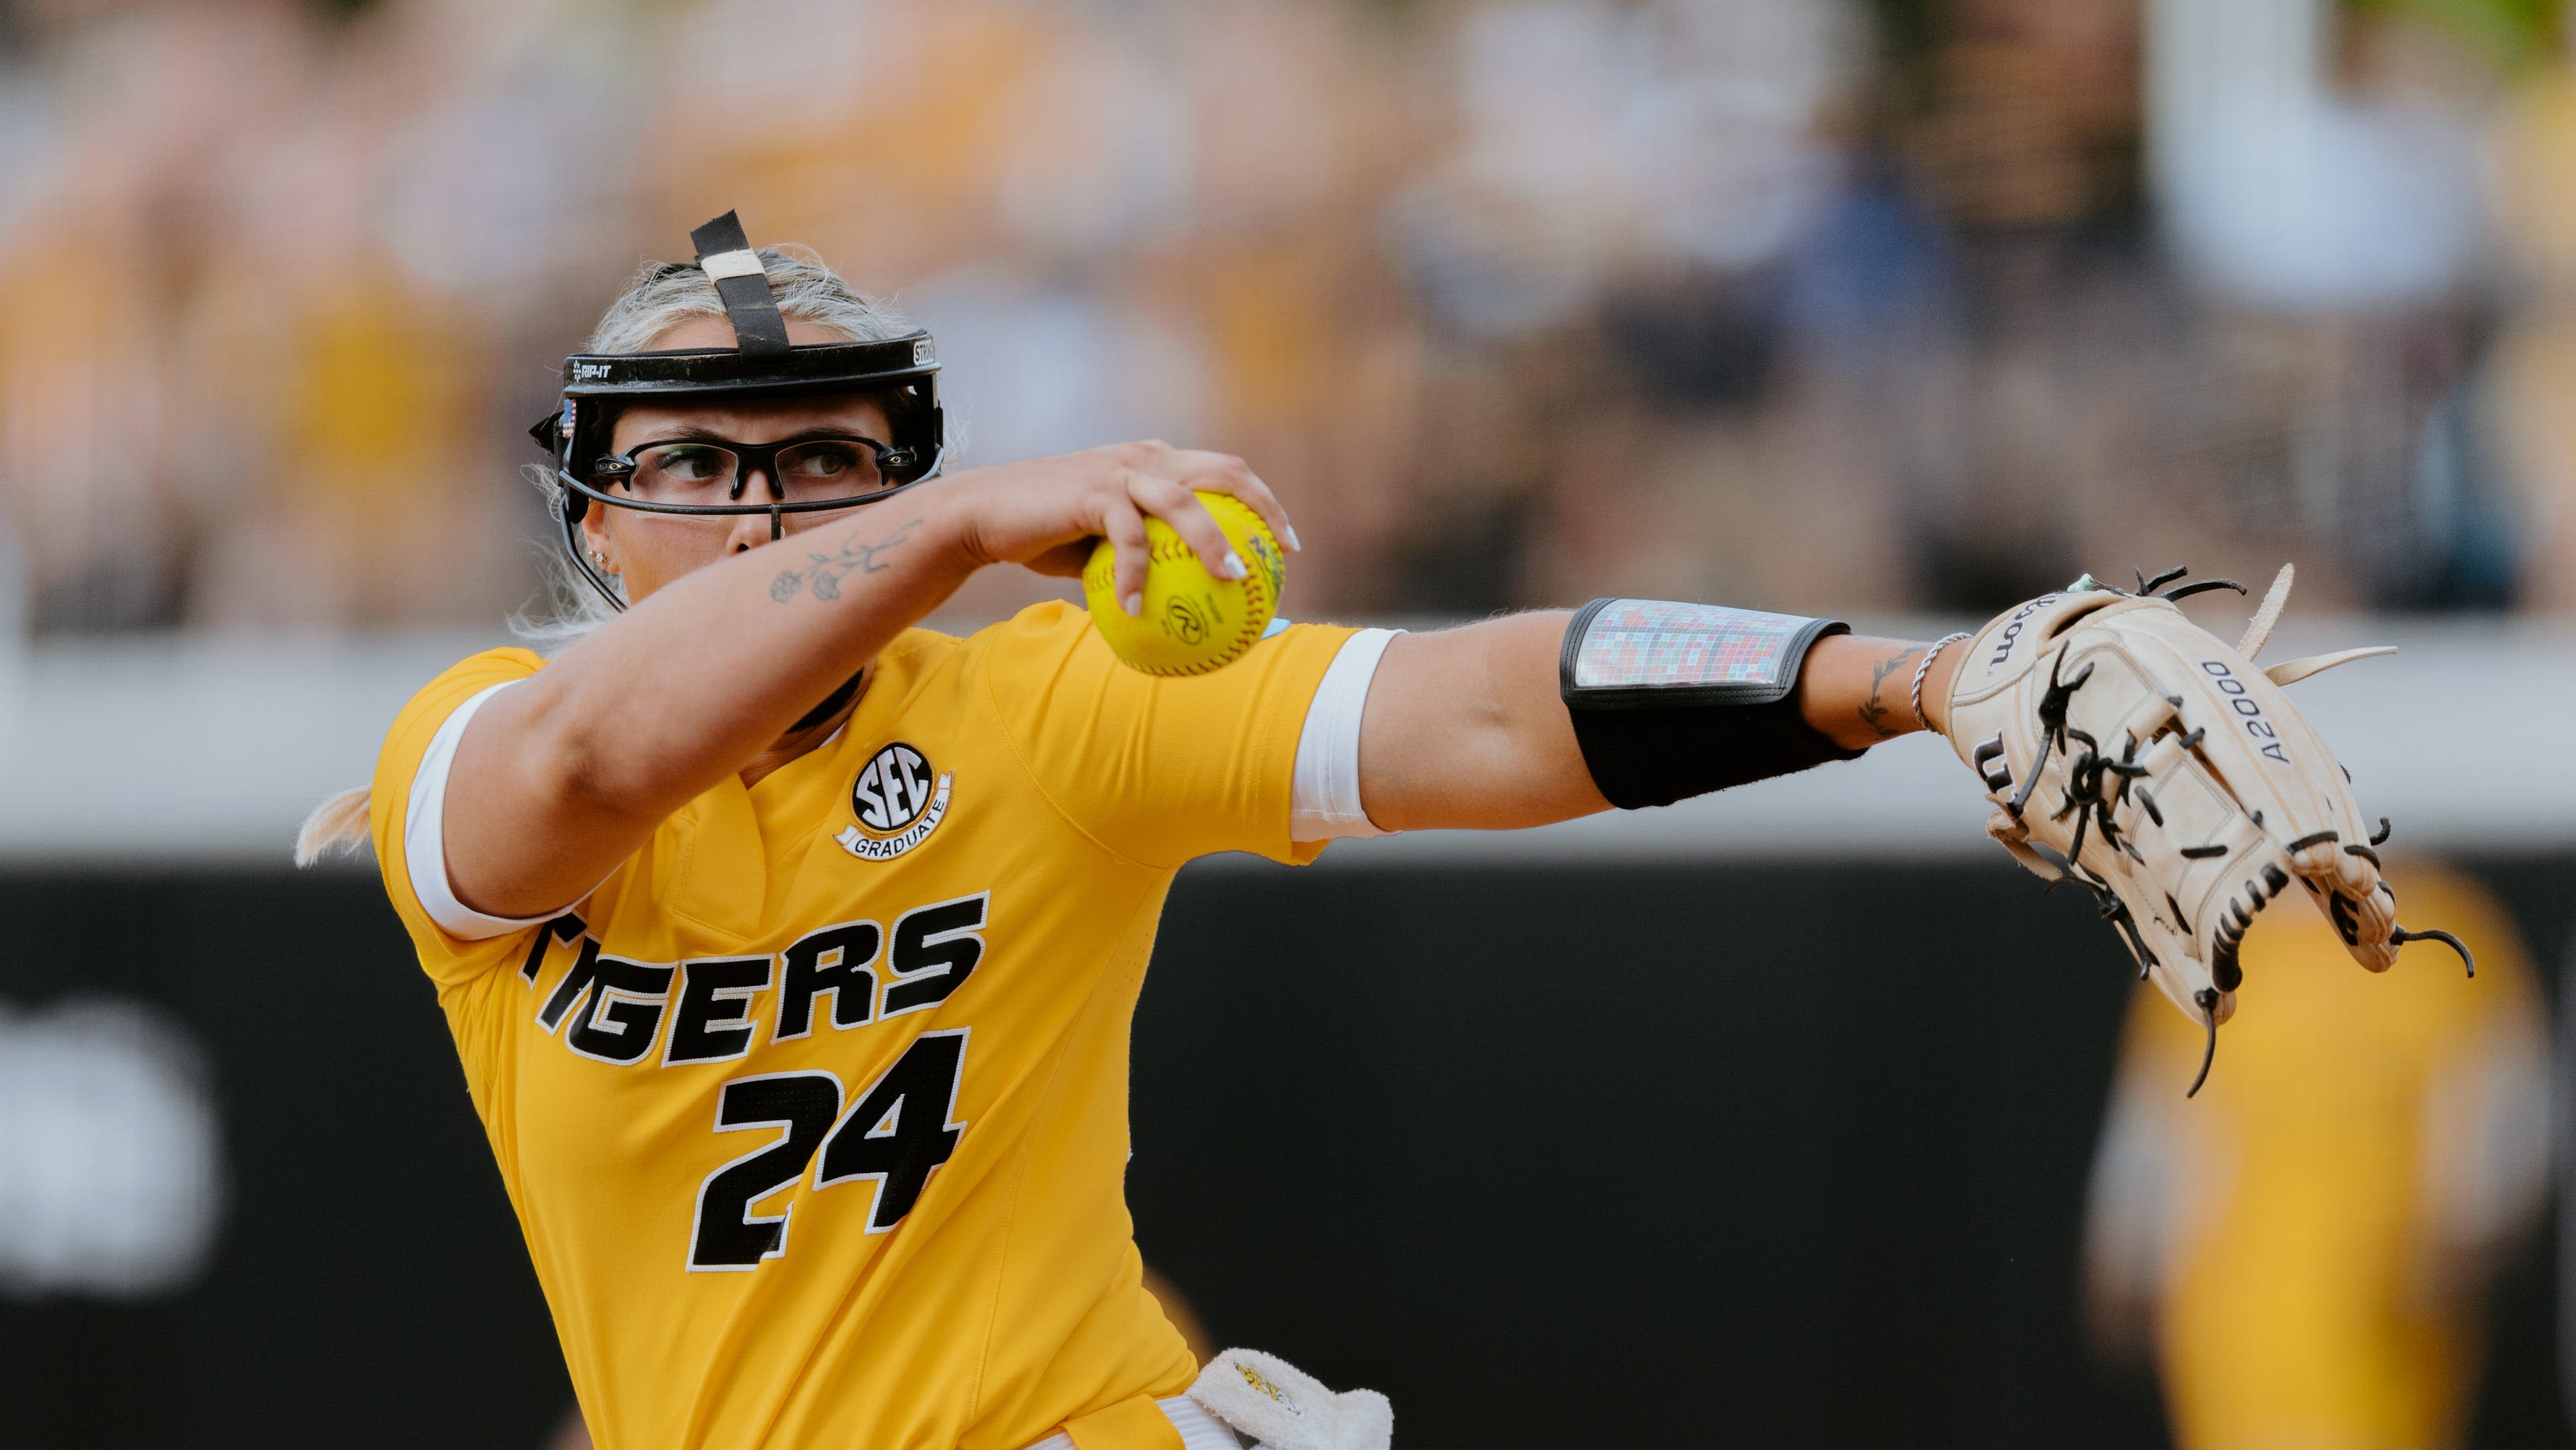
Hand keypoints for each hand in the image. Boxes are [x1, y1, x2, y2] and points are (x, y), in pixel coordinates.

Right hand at [936, 441, 1298, 612]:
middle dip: (1262, 508)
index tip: (1285, 542)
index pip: (1223, 471)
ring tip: (1232, 581)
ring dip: (1213, 543)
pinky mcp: (1092, 494)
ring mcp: (1120, 473)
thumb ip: (1145, 554)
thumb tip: (1185, 601)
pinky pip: (1129, 539)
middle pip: (1222, 472)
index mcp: (1155, 462)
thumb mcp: (1104, 543)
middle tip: (1278, 555)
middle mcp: (1145, 458)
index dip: (1263, 502)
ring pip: (1184, 502)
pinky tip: (1134, 610)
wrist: (986, 514)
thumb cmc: (1046, 534)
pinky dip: (1135, 577)